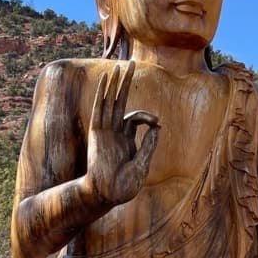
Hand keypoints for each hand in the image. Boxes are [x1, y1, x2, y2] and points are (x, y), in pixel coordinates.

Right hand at [85, 61, 160, 206]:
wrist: (107, 196)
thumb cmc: (124, 186)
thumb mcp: (143, 164)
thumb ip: (150, 145)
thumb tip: (158, 126)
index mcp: (125, 139)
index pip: (135, 118)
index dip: (148, 116)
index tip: (157, 123)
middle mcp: (114, 132)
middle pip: (120, 101)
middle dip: (126, 82)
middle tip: (131, 62)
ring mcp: (106, 132)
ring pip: (110, 102)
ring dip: (115, 83)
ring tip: (120, 65)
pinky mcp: (99, 135)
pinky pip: (100, 111)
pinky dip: (103, 96)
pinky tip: (106, 82)